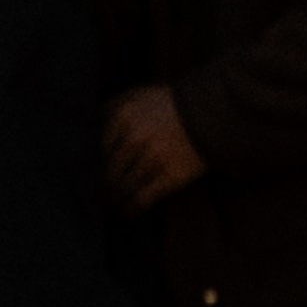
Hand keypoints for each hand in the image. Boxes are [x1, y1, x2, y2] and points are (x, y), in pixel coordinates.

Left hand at [104, 83, 203, 212]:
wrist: (211, 112)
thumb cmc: (174, 103)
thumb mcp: (143, 93)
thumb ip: (118, 103)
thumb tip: (97, 117)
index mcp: (124, 116)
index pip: (100, 149)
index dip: (98, 164)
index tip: (96, 173)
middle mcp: (134, 137)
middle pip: (109, 170)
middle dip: (103, 185)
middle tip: (101, 195)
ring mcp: (151, 158)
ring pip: (122, 188)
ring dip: (114, 201)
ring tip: (112, 207)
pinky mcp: (168, 176)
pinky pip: (141, 199)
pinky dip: (131, 209)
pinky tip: (127, 213)